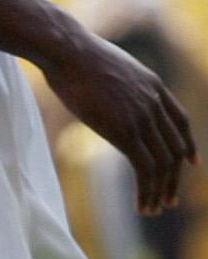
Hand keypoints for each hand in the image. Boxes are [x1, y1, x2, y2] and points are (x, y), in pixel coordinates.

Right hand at [43, 28, 195, 212]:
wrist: (66, 50)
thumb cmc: (71, 55)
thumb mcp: (104, 68)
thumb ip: (111, 84)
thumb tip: (95, 88)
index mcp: (152, 85)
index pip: (181, 121)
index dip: (188, 144)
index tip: (191, 163)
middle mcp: (154, 102)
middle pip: (174, 148)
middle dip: (174, 178)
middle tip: (169, 199)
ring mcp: (141, 116)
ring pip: (163, 163)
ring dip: (160, 190)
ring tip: (154, 209)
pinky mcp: (125, 131)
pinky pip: (145, 168)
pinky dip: (147, 190)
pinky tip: (141, 204)